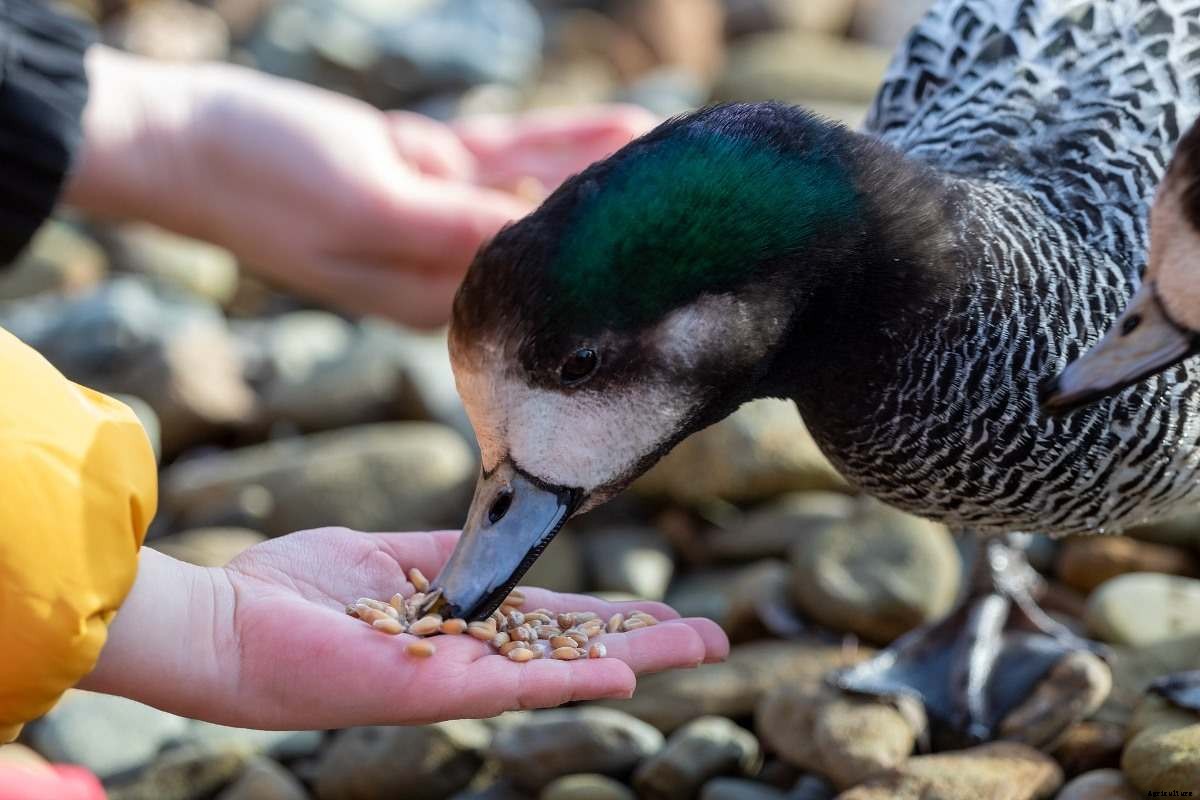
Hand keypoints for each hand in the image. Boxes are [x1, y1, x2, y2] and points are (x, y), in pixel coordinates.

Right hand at [66, 48, 656, 327]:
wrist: (191, 136)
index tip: (675, 291)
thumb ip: (456, 227)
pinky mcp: (430, 164)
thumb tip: (545, 247)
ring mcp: (439, 212)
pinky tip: (621, 130)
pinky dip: (565, 143)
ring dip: (606, 187)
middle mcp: (443, 265)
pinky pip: (513, 155)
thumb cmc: (263, 181)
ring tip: (682, 172)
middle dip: (622, 247)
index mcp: (429, 297)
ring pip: (542, 200)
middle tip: (704, 228)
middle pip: (553, 259)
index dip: (605, 301)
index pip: (538, 309)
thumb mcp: (369, 203)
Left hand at [81, 529, 726, 728]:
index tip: (659, 609)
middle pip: (574, 647)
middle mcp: (468, 657)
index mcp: (458, 623)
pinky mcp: (433, 686)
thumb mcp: (380, 560)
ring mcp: (455, 676)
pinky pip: (516, 684)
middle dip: (645, 641)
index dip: (608, 614)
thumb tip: (486, 548)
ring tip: (698, 647)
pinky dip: (573, 680)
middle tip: (712, 636)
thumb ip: (441, 559)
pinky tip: (626, 675)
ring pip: (562, 668)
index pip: (551, 617)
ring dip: (635, 659)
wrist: (226, 626)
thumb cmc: (290, 592)